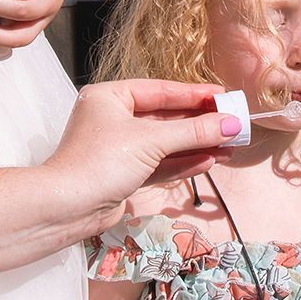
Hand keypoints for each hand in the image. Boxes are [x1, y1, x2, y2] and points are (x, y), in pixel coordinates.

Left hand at [44, 80, 235, 234]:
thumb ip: (194, 132)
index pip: (161, 91)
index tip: (223, 97)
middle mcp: (113, 119)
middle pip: (166, 117)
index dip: (195, 95)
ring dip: (197, 145)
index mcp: (110, 98)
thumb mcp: (151, 140)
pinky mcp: (123, 175)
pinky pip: (160, 164)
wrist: (67, 208)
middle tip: (233, 123)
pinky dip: (183, 162)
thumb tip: (231, 125)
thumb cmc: (99, 162)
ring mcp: (118, 149)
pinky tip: (209, 160)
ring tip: (229, 145)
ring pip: (166, 143)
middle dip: (200, 123)